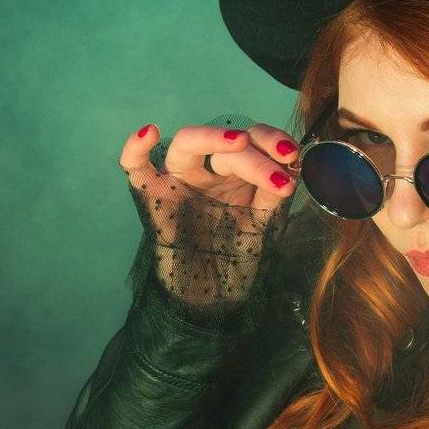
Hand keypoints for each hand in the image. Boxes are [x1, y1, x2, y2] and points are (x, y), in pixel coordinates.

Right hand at [118, 120, 299, 239]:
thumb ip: (271, 196)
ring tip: (241, 143)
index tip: (293, 154)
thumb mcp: (261, 224)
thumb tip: (288, 169)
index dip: (272, 141)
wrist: (212, 296)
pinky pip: (135, 168)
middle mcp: (207, 170)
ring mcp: (178, 180)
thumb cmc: (235, 257)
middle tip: (281, 169)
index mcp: (236, 173)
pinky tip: (150, 133)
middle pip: (225, 145)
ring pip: (186, 144)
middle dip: (255, 155)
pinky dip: (135, 148)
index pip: (252, 141)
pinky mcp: (152, 196)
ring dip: (213, 138)